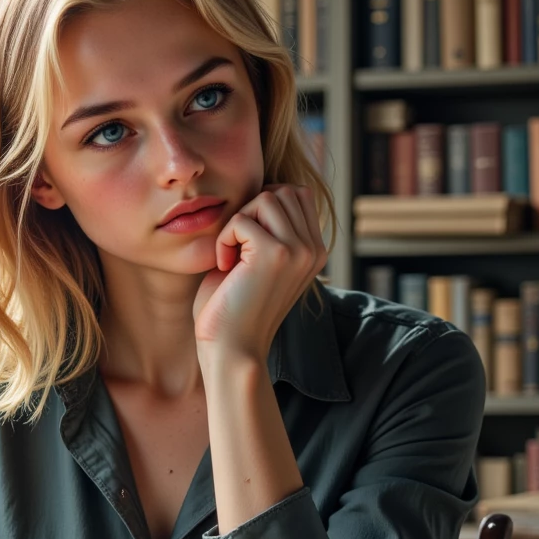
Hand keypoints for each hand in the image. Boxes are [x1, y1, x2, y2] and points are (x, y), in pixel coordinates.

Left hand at [192, 184, 326, 365]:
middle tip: (237, 248)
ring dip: (238, 222)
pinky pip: (242, 218)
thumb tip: (265, 190)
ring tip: (231, 255)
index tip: (246, 243)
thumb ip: (268, 229)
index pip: (297, 194)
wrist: (232, 349)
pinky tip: (224, 267)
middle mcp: (314, 249)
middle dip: (251, 211)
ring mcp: (298, 250)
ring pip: (266, 198)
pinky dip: (224, 239)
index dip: (263, 208)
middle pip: (283, 190)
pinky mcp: (275, 254)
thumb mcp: (259, 262)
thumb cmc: (233, 307)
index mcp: (315, 251)